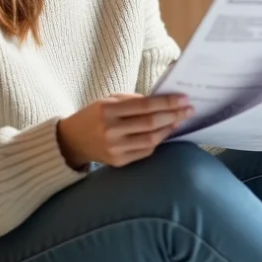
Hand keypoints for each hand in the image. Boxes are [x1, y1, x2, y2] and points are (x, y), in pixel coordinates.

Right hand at [57, 93, 193, 168]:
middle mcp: (111, 130)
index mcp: (108, 110)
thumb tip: (163, 102)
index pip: (144, 106)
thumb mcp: (109, 101)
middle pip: (150, 124)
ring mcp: (114, 148)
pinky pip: (145, 152)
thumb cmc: (95, 116)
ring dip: (168, 130)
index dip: (167, 103)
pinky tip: (164, 133)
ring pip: (151, 140)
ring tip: (178, 121)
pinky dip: (157, 141)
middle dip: (173, 116)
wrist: (72, 140)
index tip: (184, 99)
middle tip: (189, 110)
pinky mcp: (118, 161)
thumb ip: (134, 100)